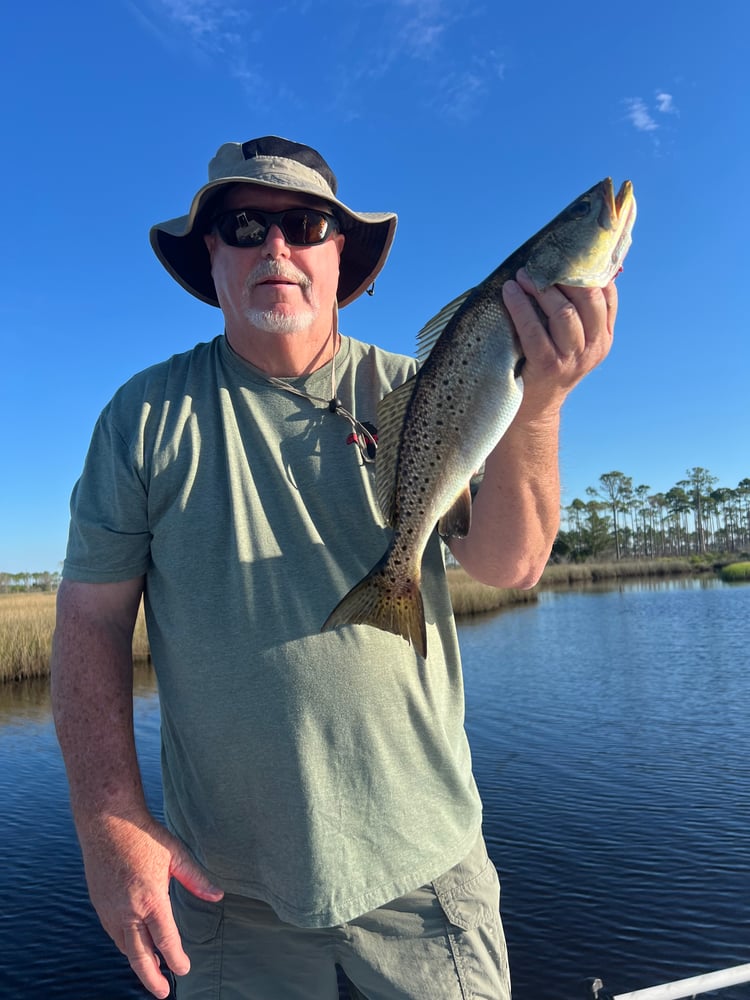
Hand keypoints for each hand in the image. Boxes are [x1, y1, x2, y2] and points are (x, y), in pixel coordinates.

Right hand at [80, 812, 223, 998]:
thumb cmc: (144, 836)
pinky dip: (126, 945)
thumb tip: (218, 896)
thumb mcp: (176, 854)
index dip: (176, 959)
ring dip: (139, 961)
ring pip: (125, 947)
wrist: (107, 822)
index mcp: (150, 899)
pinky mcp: (99, 905)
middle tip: (164, 992)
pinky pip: (114, 934)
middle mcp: (127, 910)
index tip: (184, 969)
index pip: (165, 941)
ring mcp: (109, 910)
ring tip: (153, 970)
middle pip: (139, 957)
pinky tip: (136, 944)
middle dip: (152, 978)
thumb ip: (196, 879)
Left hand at [502, 267, 616, 415]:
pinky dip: (520, 306)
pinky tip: (509, 292)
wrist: (533, 410)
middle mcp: (594, 347)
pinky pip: (533, 329)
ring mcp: (573, 359)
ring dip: (541, 288)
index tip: (569, 251)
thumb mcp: (570, 340)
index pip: (607, 294)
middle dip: (564, 274)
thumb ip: (575, 311)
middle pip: (588, 299)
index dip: (589, 269)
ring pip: (563, 313)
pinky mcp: (548, 366)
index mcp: (604, 337)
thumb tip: (571, 265)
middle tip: (540, 261)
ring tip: (522, 275)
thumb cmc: (546, 364)